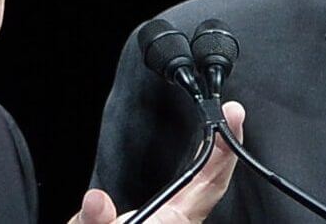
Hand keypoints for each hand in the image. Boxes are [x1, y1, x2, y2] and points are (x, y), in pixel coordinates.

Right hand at [69, 101, 244, 223]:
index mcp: (172, 223)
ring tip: (223, 130)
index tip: (230, 119)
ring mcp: (176, 223)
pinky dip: (202, 173)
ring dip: (216, 162)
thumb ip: (94, 221)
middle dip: (225, 148)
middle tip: (232, 113)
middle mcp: (181, 223)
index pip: (207, 183)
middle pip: (213, 184)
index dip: (223, 151)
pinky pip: (193, 196)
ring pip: (206, 192)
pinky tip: (203, 161)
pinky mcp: (167, 223)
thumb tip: (97, 201)